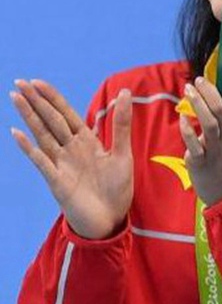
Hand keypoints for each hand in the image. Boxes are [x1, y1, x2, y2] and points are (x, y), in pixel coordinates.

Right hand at [10, 80, 132, 239]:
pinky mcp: (57, 182)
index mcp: (86, 141)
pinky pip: (42, 161)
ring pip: (42, 135)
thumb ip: (121, 124)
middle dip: (36, 101)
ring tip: (15, 98)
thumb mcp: (123, 153)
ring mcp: (61, 165)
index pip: (66, 114)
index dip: (52, 98)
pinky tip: (17, 133)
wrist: (111, 221)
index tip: (38, 82)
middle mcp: (70, 150)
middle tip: (19, 82)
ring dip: (29, 116)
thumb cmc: (116, 189)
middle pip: (51, 120)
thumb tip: (125, 91)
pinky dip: (29, 148)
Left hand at [179, 76, 221, 206]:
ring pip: (206, 120)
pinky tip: (182, 116)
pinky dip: (185, 127)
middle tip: (199, 80)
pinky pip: (191, 140)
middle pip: (220, 106)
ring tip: (188, 89)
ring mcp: (216, 148)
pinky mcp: (200, 160)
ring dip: (196, 102)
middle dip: (208, 89)